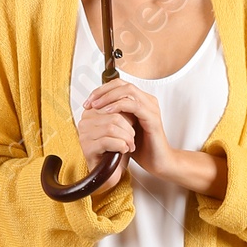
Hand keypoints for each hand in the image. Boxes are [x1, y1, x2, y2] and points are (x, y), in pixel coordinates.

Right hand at [76, 86, 133, 190]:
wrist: (112, 173)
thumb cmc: (116, 150)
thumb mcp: (121, 126)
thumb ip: (122, 111)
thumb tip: (131, 97)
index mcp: (91, 113)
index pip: (112, 104)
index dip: (128, 114)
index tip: (133, 125)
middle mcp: (85, 122)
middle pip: (114, 115)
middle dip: (129, 127)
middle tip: (133, 138)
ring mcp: (84, 135)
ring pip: (112, 127)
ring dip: (127, 137)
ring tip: (130, 145)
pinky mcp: (87, 148)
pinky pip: (108, 141)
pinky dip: (122, 145)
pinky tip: (124, 150)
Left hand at [77, 85, 226, 197]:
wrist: (158, 162)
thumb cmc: (141, 147)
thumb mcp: (123, 128)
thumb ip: (113, 117)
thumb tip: (94, 109)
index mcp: (141, 101)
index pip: (119, 85)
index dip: (102, 90)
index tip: (88, 102)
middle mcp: (148, 101)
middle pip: (122, 84)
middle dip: (102, 91)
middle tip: (89, 102)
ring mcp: (151, 108)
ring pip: (128, 90)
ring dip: (108, 96)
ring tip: (96, 106)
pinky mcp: (152, 118)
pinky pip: (133, 105)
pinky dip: (118, 106)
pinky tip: (107, 112)